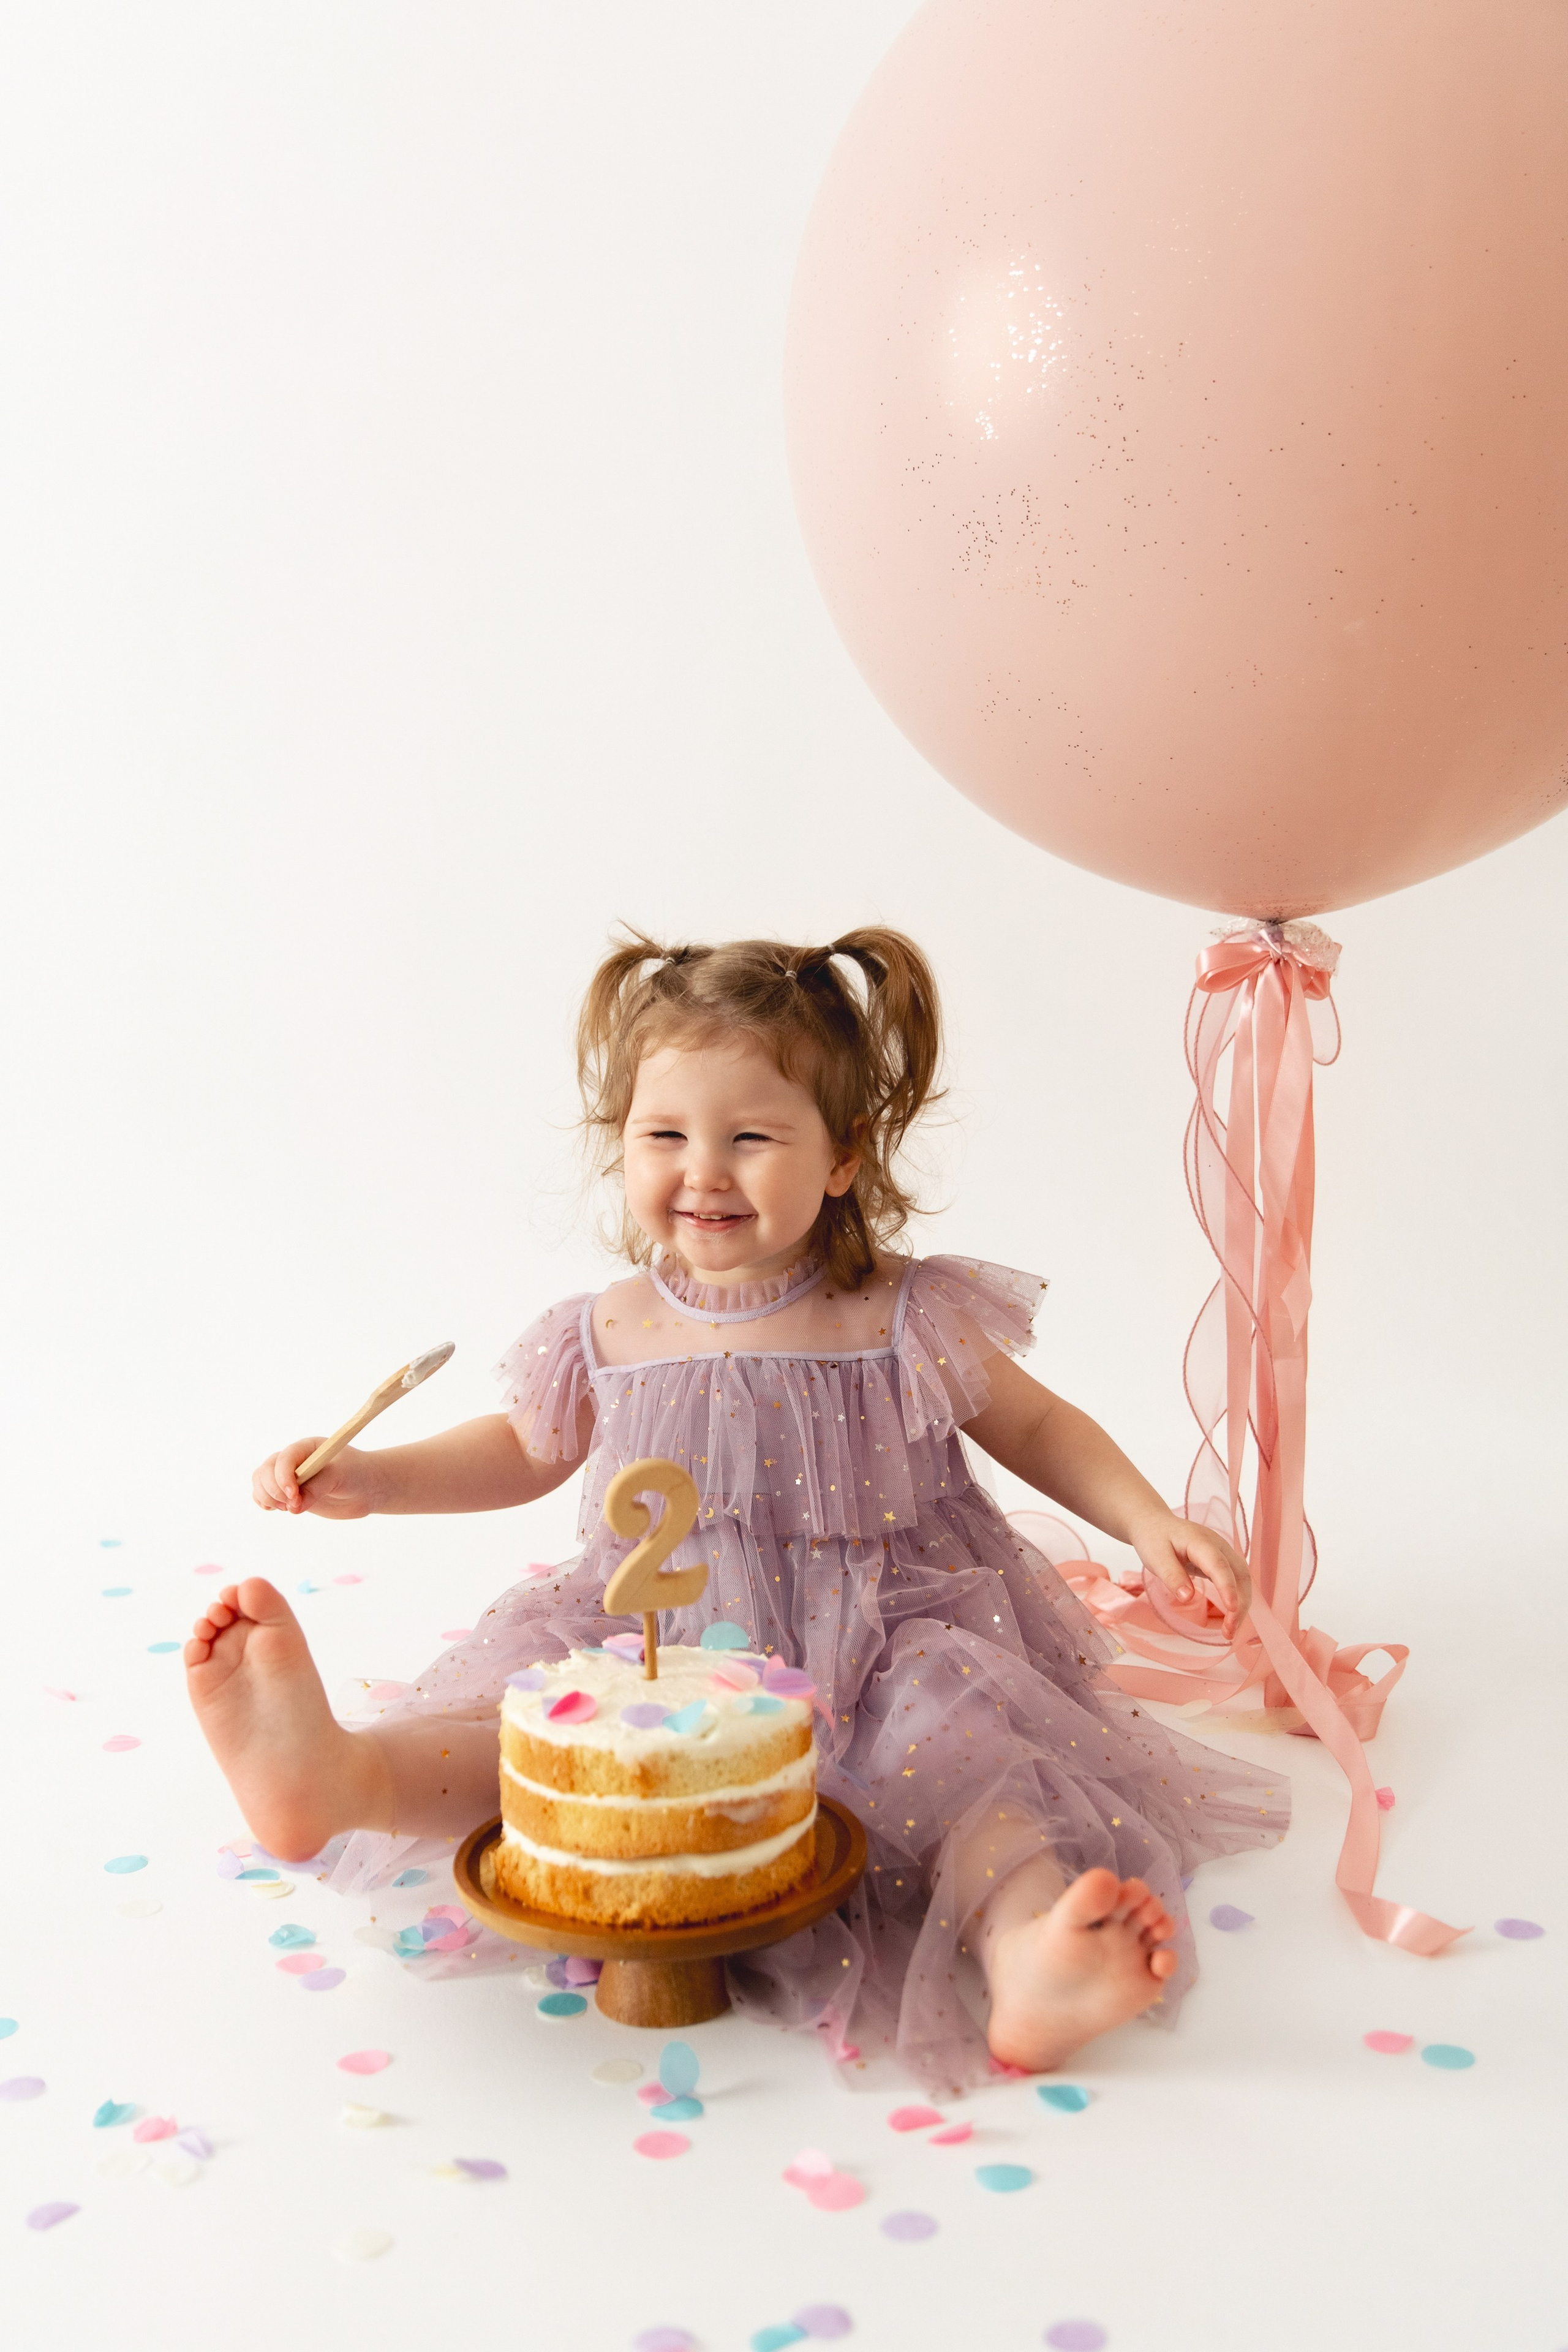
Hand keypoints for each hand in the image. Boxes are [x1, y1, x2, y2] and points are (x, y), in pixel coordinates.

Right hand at [251, 1440, 380, 1519]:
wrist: (365, 1488)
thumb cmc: (356, 1474)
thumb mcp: (340, 1476)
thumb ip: (316, 1488)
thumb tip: (293, 1507)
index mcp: (306, 1447)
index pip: (284, 1458)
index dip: (283, 1476)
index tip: (293, 1495)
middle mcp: (294, 1460)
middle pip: (266, 1470)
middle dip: (274, 1490)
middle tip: (294, 1505)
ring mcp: (288, 1476)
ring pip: (260, 1482)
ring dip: (268, 1497)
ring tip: (289, 1508)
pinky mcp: (287, 1493)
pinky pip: (263, 1494)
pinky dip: (264, 1502)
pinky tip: (277, 1509)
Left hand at [1130, 1514, 1251, 1623]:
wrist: (1154, 1524)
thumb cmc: (1154, 1539)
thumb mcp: (1155, 1557)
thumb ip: (1172, 1575)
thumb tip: (1188, 1598)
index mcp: (1200, 1541)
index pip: (1219, 1565)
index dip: (1227, 1587)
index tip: (1231, 1609)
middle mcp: (1218, 1545)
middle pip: (1239, 1574)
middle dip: (1240, 1603)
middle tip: (1229, 1631)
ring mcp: (1223, 1553)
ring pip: (1242, 1579)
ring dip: (1241, 1605)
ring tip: (1229, 1631)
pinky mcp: (1222, 1562)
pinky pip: (1236, 1581)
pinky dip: (1237, 1600)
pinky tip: (1230, 1617)